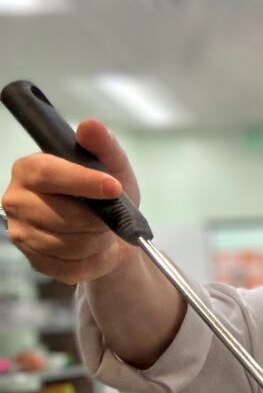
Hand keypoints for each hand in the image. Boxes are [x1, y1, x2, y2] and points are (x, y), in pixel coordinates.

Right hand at [3, 119, 140, 283]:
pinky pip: (71, 266)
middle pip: (60, 215)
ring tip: (101, 231)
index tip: (113, 188)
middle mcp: (17, 200)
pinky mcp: (35, 261)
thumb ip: (104, 146)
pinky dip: (94, 260)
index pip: (48, 173)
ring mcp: (22, 233)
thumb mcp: (115, 168)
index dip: (83, 182)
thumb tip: (91, 126)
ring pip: (68, 243)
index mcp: (30, 170)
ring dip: (97, 239)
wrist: (113, 235)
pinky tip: (95, 248)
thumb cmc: (107, 196)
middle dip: (97, 219)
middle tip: (108, 216)